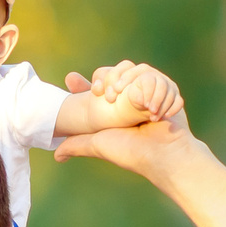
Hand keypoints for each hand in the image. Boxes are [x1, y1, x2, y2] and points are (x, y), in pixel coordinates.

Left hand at [53, 70, 198, 173]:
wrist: (164, 156)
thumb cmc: (131, 152)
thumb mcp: (97, 145)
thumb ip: (77, 145)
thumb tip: (56, 156)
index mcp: (112, 108)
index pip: (95, 86)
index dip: (82, 83)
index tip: (69, 79)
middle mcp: (130, 98)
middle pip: (117, 71)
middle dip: (112, 78)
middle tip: (111, 95)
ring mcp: (150, 93)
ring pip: (140, 70)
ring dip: (137, 86)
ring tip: (140, 107)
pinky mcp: (169, 92)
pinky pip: (161, 79)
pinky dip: (159, 93)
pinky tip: (155, 111)